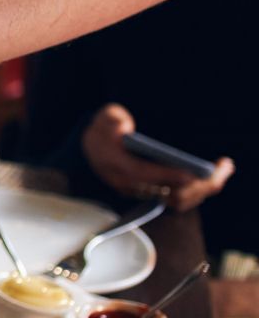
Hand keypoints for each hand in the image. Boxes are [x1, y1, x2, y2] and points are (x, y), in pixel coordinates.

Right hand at [81, 104, 230, 211]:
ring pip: (177, 200)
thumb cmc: (105, 130)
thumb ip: (111, 119)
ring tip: (223, 171)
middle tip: (222, 167)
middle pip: (168, 193)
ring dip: (203, 189)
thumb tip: (123, 126)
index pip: (144, 174)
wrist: (93, 148)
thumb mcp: (105, 117)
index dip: (169, 175)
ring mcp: (141, 192)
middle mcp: (128, 184)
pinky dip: (198, 192)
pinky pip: (178, 200)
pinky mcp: (151, 195)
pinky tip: (212, 178)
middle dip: (198, 184)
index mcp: (116, 164)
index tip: (193, 173)